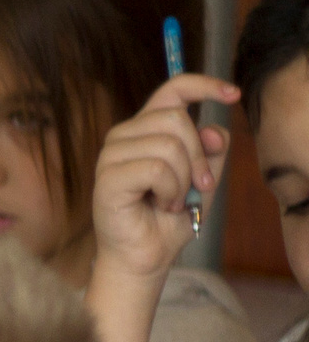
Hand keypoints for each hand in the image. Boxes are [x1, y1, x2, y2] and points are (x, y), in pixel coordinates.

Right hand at [91, 74, 241, 281]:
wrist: (146, 256)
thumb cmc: (169, 217)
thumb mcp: (204, 176)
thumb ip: (212, 149)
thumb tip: (213, 130)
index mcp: (145, 129)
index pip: (173, 89)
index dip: (205, 85)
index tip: (233, 94)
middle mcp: (123, 136)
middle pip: (175, 118)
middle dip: (199, 155)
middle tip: (199, 185)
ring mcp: (111, 156)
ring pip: (168, 145)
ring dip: (183, 179)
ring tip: (174, 200)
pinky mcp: (108, 179)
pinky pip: (156, 169)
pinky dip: (170, 191)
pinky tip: (162, 205)